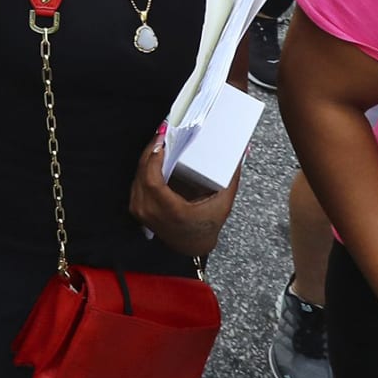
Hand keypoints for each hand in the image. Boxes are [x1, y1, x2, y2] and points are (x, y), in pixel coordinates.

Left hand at [128, 129, 239, 256]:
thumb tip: (241, 151)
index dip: (153, 158)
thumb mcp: (223, 202)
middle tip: (162, 133)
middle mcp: (152, 212)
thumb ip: (232, 176)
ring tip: (159, 140)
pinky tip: (153, 156)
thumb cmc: (206, 224)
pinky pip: (137, 181)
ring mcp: (141, 210)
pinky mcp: (136, 207)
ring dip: (147, 156)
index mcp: (171, 211)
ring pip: (138, 175)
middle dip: (151, 150)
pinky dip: (144, 167)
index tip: (162, 140)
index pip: (153, 180)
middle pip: (143, 173)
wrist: (191, 244)